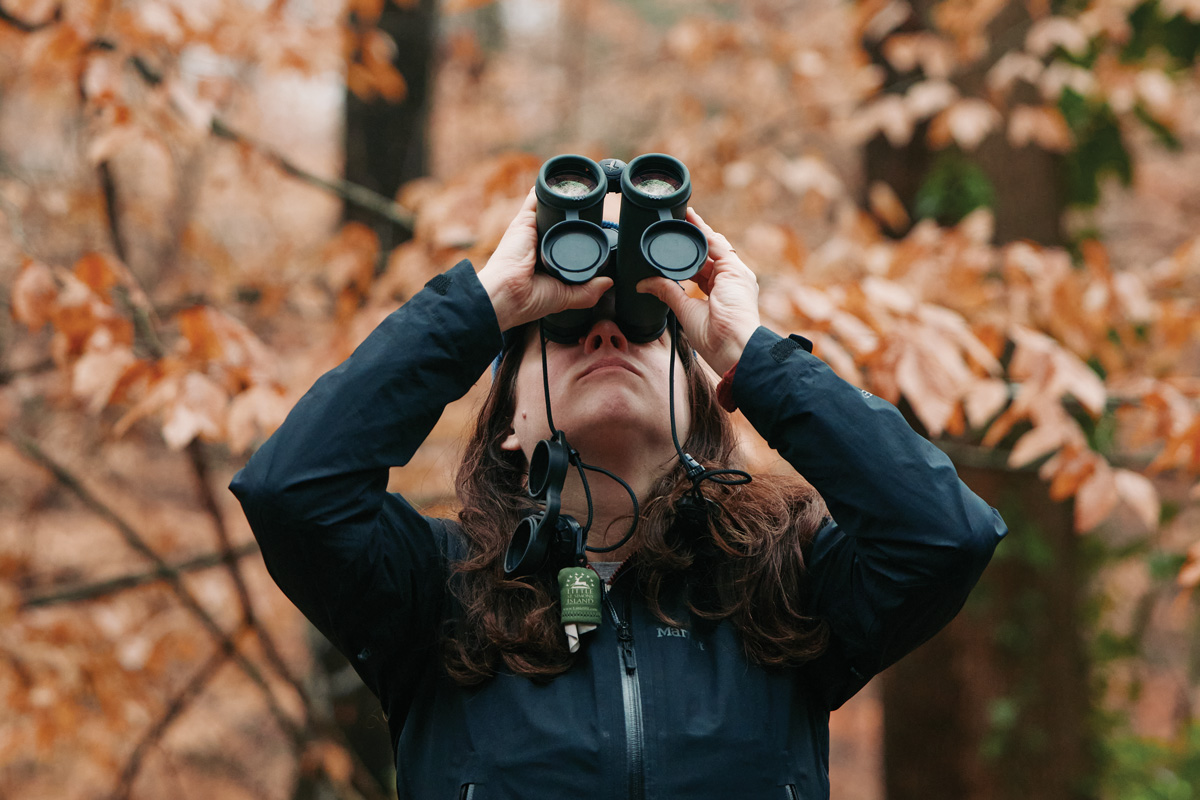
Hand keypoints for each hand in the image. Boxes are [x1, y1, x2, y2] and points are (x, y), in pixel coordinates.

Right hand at [477, 188, 612, 331]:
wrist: (508, 292)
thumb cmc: (529, 299)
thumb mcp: (565, 297)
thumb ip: (587, 292)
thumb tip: (608, 283)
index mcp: (548, 261)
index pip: (566, 244)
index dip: (578, 238)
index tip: (594, 232)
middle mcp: (539, 243)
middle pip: (559, 224)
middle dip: (573, 216)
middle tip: (593, 207)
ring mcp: (532, 230)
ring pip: (549, 209)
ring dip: (561, 199)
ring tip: (581, 189)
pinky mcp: (525, 220)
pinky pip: (535, 198)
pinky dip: (544, 188)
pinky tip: (558, 180)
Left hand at [636, 208, 759, 374]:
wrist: (733, 347)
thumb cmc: (715, 339)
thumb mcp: (686, 310)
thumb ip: (668, 292)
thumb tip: (644, 284)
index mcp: (722, 293)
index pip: (703, 269)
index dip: (687, 258)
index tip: (672, 248)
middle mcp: (731, 280)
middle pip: (709, 253)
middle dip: (692, 239)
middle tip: (674, 224)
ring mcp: (735, 274)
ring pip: (713, 245)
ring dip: (696, 230)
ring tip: (679, 215)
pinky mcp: (735, 269)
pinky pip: (716, 244)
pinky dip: (702, 231)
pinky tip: (689, 219)